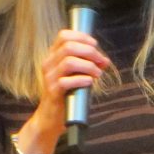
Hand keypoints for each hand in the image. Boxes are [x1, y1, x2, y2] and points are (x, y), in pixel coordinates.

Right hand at [18, 29, 110, 153]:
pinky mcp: (52, 92)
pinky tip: (89, 83)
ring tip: (97, 74)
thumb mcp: (75, 76)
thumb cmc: (65, 95)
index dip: (82, 37)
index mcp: (52, 57)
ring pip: (69, 62)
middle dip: (90, 52)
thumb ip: (87, 66)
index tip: (95, 45)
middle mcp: (48, 64)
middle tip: (101, 62)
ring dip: (88, 66)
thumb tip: (104, 60)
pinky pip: (66, 81)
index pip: (64, 36)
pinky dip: (82, 80)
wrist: (51, 118)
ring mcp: (49, 78)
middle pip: (69, 46)